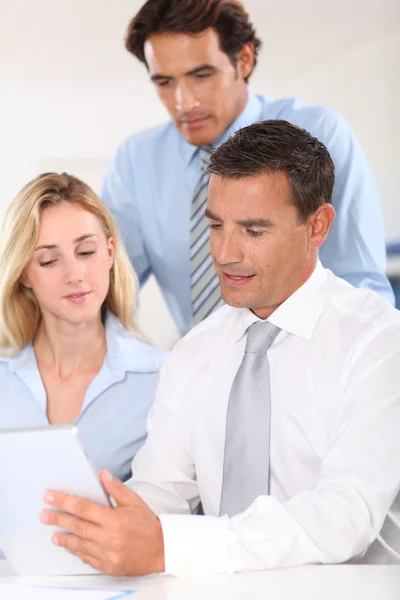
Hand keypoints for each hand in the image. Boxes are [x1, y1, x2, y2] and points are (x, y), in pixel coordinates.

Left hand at [40, 469, 164, 575]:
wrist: (162, 550)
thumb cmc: (148, 525)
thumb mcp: (135, 502)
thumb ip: (116, 489)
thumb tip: (102, 474)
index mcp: (115, 520)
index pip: (83, 508)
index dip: (64, 501)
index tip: (51, 497)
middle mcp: (109, 538)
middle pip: (77, 526)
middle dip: (58, 519)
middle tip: (44, 515)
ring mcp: (107, 554)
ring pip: (79, 544)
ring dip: (64, 538)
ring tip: (53, 533)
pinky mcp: (108, 566)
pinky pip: (87, 558)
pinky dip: (77, 551)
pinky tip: (70, 545)